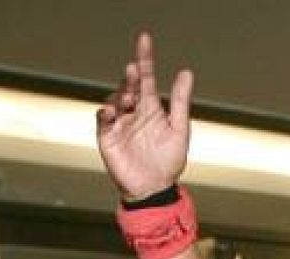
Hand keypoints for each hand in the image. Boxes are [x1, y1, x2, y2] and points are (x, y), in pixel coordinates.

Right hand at [96, 32, 193, 201]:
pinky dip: (106, 112)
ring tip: (131, 99)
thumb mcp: (179, 129)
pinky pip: (103, 119)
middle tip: (136, 70)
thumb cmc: (169, 161)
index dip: (145, 59)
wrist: (154, 188)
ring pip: (115, 98)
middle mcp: (134, 112)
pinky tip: (113, 111)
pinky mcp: (107, 136)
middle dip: (132, 76)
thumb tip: (186, 72)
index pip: (147, 79)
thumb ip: (180, 101)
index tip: (145, 39)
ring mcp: (119, 123)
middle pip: (129, 86)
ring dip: (122, 94)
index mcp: (152, 109)